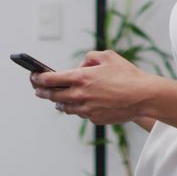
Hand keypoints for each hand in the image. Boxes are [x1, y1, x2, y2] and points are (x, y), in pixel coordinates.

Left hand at [32, 50, 155, 124]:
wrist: (143, 96)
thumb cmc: (127, 75)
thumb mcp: (108, 56)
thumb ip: (90, 58)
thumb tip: (81, 65)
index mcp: (80, 77)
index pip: (50, 79)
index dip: (38, 78)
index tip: (33, 77)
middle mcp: (79, 95)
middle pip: (52, 95)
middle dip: (42, 92)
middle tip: (37, 90)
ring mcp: (86, 109)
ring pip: (65, 107)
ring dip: (59, 101)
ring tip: (58, 98)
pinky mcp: (94, 119)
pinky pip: (81, 113)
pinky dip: (79, 108)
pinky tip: (83, 103)